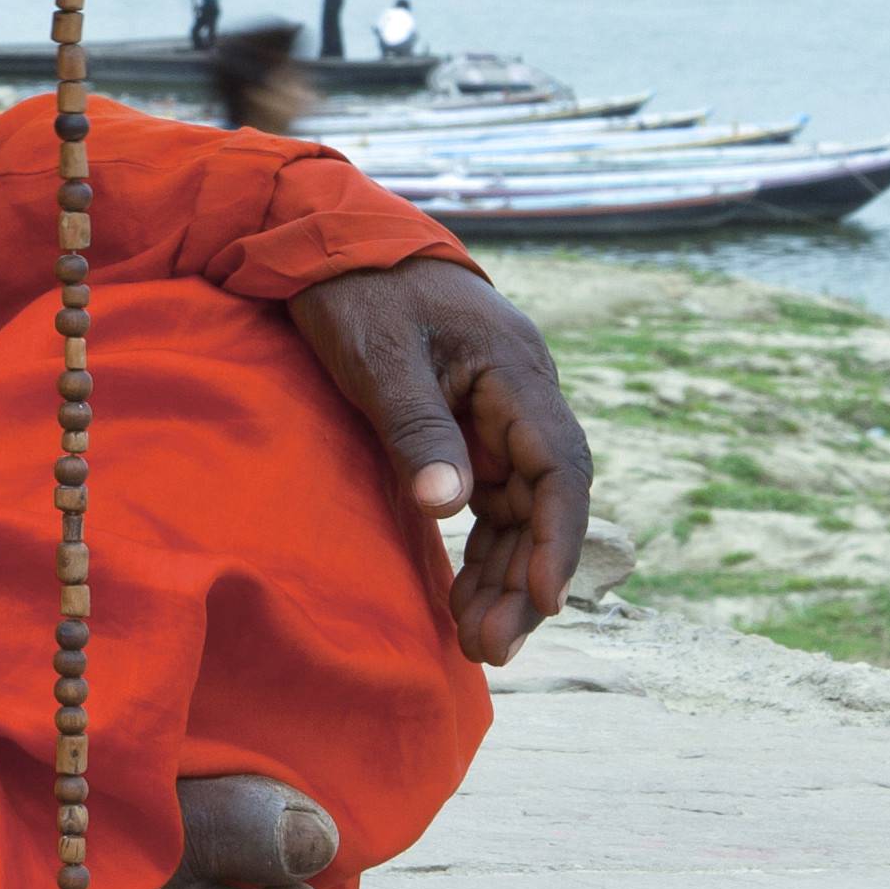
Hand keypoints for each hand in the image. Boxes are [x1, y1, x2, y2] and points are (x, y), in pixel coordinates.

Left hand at [290, 259, 591, 665]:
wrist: (328, 241)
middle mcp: (520, 396)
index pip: (561, 467)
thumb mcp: (380, 358)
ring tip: (478, 642)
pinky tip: (464, 598)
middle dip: (526, 578)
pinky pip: (488, 500)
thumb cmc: (356, 291)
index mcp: (516, 370)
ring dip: (504, 575)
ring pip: (518, 510)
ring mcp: (497, 414)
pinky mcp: (468, 428)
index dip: (559, 538)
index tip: (547, 599)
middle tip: (493, 647)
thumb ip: (416, 429)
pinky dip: (479, 549)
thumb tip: (449, 508)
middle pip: (544, 502)